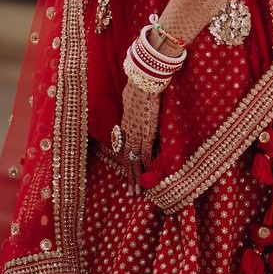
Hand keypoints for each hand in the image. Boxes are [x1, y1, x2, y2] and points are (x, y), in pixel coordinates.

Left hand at [120, 80, 159, 194]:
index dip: (124, 162)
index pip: (122, 148)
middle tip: (130, 192)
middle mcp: (128, 132)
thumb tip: (133, 101)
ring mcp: (137, 133)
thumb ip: (131, 104)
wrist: (142, 81)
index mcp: (124, 125)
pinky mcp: (147, 132)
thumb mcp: (130, 98)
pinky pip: (146, 153)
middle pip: (126, 159)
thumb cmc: (137, 86)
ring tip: (138, 192)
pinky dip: (148, 166)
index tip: (125, 172)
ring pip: (134, 160)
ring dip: (136, 177)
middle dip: (128, 177)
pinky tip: (150, 177)